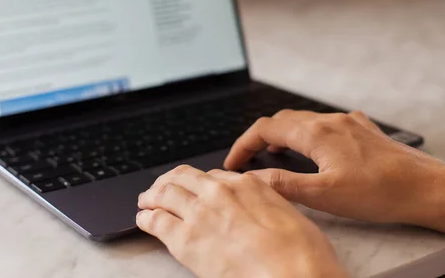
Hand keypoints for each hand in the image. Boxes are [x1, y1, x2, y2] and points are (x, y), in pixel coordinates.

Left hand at [137, 165, 346, 277]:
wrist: (294, 274)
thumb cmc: (301, 253)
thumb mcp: (290, 215)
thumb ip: (267, 205)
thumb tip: (261, 209)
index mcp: (246, 184)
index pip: (212, 175)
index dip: (198, 182)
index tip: (193, 187)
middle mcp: (219, 192)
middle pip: (183, 178)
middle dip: (168, 181)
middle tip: (160, 188)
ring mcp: (200, 213)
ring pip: (165, 194)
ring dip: (151, 196)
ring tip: (145, 202)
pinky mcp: (185, 239)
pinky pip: (156, 222)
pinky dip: (146, 218)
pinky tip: (143, 220)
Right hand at [224, 110, 444, 226]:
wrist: (426, 187)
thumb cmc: (380, 192)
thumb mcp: (324, 195)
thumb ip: (284, 184)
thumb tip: (253, 178)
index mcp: (316, 133)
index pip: (265, 128)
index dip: (243, 144)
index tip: (233, 163)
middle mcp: (329, 120)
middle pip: (282, 120)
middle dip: (259, 137)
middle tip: (249, 158)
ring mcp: (347, 122)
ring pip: (303, 120)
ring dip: (283, 134)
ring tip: (274, 153)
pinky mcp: (362, 129)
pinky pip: (325, 123)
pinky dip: (307, 133)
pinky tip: (314, 149)